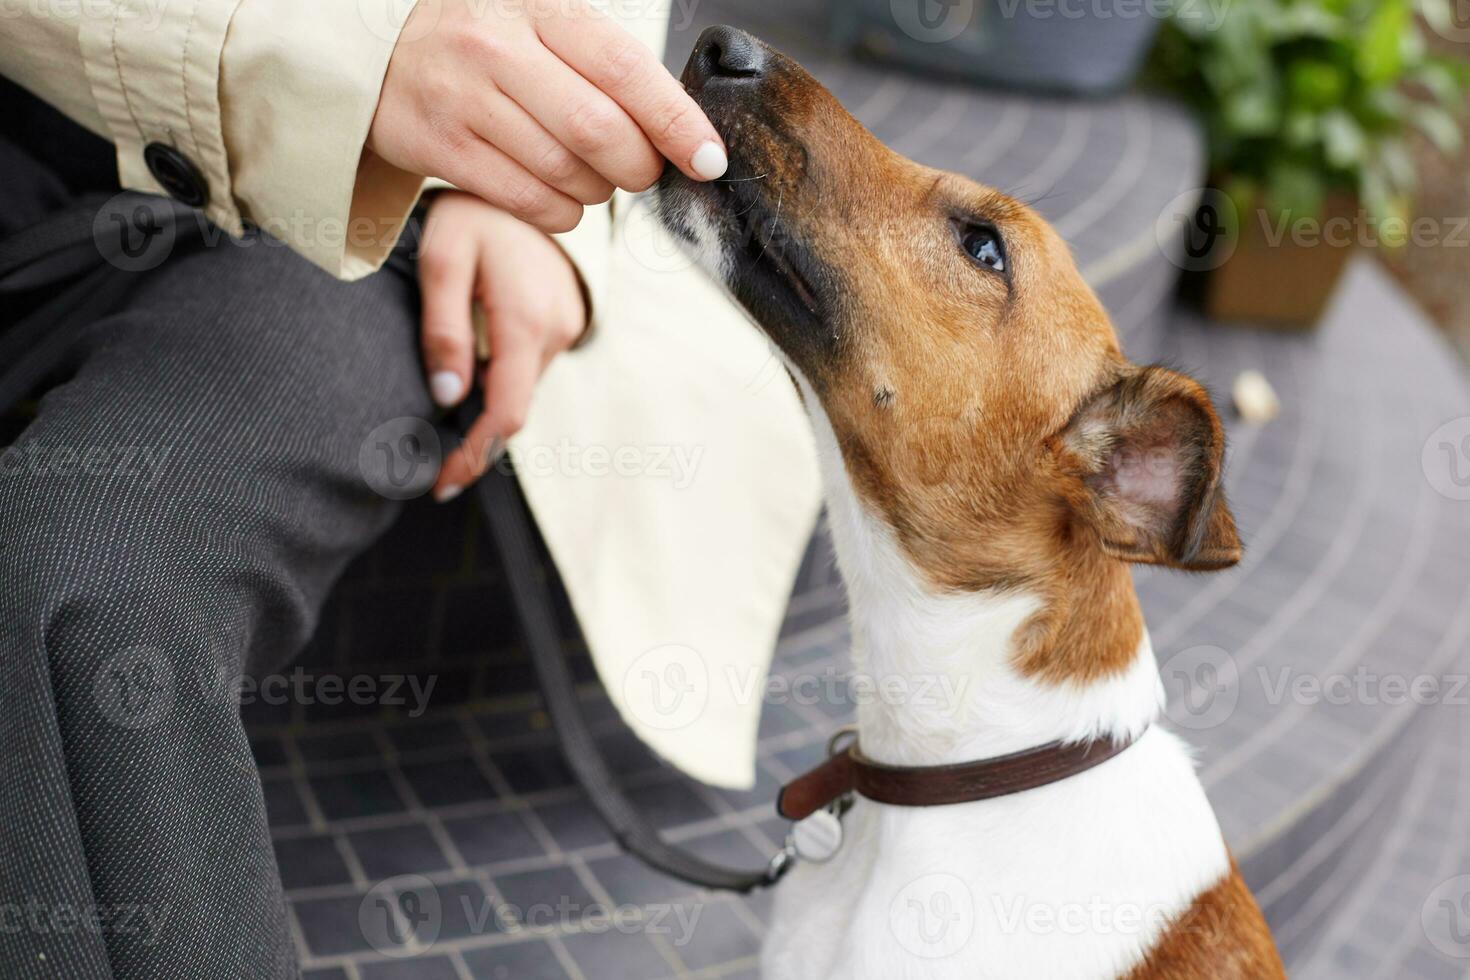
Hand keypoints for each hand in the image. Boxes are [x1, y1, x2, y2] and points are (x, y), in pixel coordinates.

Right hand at [369, 0, 727, 233]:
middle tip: (641, 171)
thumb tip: (680, 127)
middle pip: (599, 130)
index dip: (676, 121)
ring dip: (599, 192)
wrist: (375, 53)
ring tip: (593, 178)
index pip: (625, 68)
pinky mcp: (439, 147)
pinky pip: (527, 200)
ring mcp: (463, 99)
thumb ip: (604, 63)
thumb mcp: (538, 22)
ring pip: (566, 172)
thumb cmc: (482, 42)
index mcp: (538, 8)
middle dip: (638, 166)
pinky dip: (561, 212)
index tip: (709, 158)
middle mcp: (497, 48)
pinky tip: (560, 197)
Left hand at [417, 191, 585, 501]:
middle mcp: (556, 330)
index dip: (476, 453)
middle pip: (515, 407)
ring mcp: (567, 328)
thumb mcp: (442, 258)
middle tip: (437, 473)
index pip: (508, 410)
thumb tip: (448, 397)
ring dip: (487, 408)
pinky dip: (501, 381)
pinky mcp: (566, 323)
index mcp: (525, 319)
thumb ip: (442, 329)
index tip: (443, 483)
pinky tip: (474, 378)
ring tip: (446, 426)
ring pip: (522, 387)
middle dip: (477, 442)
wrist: (530, 174)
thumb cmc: (474, 213)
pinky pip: (529, 366)